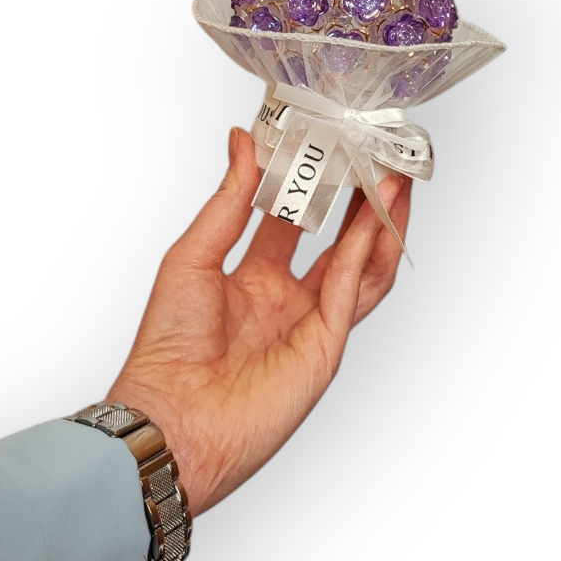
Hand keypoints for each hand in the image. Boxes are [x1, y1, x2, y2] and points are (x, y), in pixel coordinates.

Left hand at [108, 127, 411, 514]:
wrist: (170, 419)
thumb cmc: (167, 347)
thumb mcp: (192, 256)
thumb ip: (228, 201)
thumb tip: (243, 141)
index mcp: (252, 279)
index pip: (291, 222)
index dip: (309, 185)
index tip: (321, 144)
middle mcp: (286, 300)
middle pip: (337, 243)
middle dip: (360, 202)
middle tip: (376, 159)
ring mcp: (309, 325)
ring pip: (361, 268)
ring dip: (379, 226)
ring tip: (392, 181)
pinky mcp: (325, 350)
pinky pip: (352, 296)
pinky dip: (362, 258)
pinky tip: (371, 222)